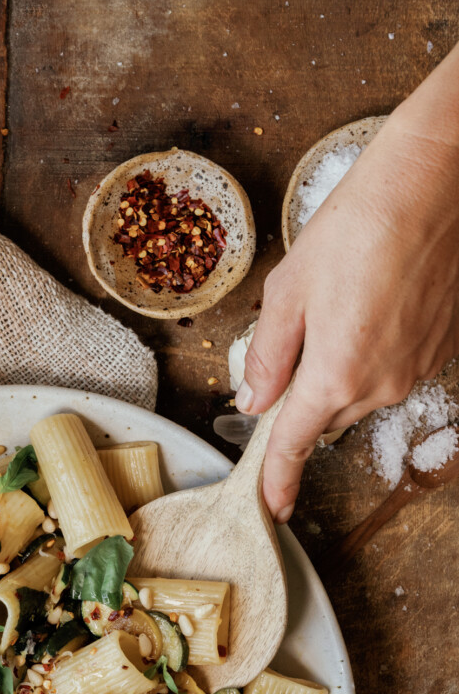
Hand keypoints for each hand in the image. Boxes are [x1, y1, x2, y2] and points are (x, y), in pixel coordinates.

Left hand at [236, 60, 458, 521]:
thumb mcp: (288, 289)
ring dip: (340, 370)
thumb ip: (268, 355)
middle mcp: (380, 385)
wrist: (435, 185)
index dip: (277, 479)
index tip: (270, 508)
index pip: (294, 443)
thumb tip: (255, 399)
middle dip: (303, 397)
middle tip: (296, 344)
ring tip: (341, 306)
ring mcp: (417, 370)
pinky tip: (374, 304)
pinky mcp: (442, 350)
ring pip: (361, 395)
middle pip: (325, 417)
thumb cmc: (358, 225)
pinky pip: (394, 371)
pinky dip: (375, 353)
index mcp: (334, 375)